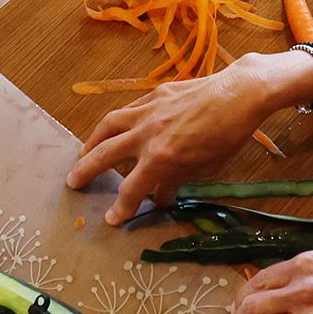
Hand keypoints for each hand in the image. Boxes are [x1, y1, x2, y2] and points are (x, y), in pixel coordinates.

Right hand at [67, 52, 308, 221]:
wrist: (239, 94)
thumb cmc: (227, 136)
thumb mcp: (203, 168)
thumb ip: (176, 181)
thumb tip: (159, 196)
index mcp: (161, 158)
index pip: (132, 190)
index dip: (121, 208)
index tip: (112, 219)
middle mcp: (147, 135)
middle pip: (105, 155)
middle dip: (86, 171)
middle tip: (73, 182)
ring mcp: (148, 111)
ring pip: (108, 126)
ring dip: (91, 141)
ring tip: (83, 152)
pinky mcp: (154, 95)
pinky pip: (127, 110)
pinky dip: (117, 122)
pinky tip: (115, 128)